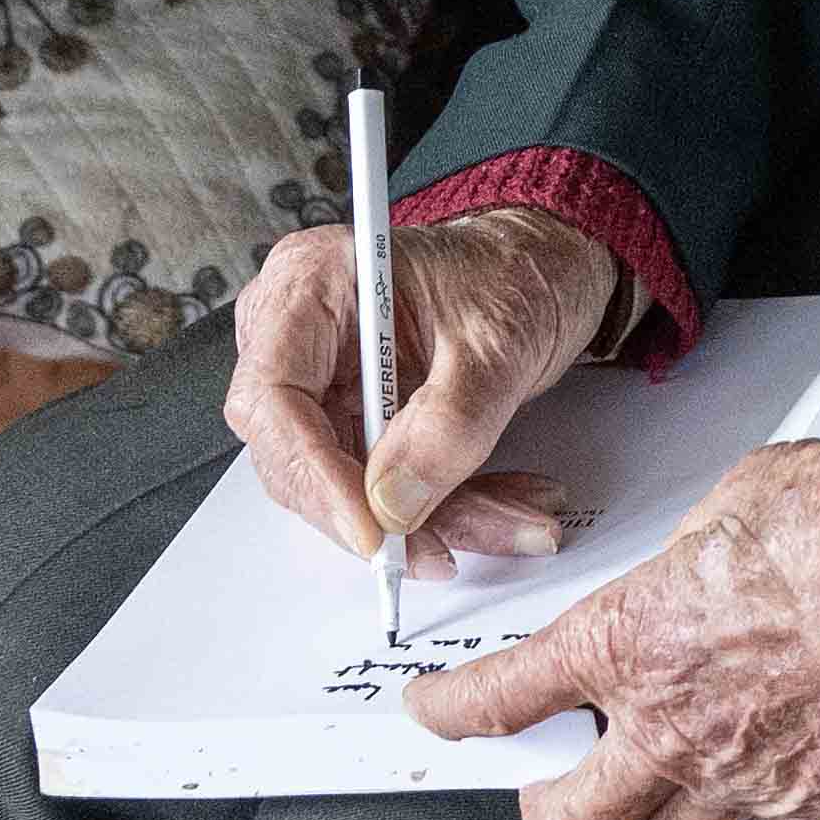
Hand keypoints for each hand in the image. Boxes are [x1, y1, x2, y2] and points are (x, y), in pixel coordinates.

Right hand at [227, 201, 622, 574]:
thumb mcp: (498, 342)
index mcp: (312, 285)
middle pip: (298, 453)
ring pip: (349, 483)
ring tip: (516, 522)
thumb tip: (393, 504)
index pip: (273, 396)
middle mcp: (302, 335)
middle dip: (375, 513)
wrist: (546, 266)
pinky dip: (449, 507)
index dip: (312, 472)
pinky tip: (508, 508)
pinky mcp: (361, 419)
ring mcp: (327, 380)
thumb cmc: (514, 271)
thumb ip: (449, 424)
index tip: (369, 528)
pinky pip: (386, 484)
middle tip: (438, 553)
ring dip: (433, 519)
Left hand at [412, 423, 819, 819]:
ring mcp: (749, 776)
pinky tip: (777, 743)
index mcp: (633, 640)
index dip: (453, 713)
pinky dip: (756, 796)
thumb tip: (674, 590)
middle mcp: (676, 726)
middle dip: (546, 807)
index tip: (438, 714)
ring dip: (664, 800)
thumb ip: (676, 573)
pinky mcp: (818, 798)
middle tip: (553, 779)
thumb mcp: (726, 510)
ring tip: (688, 753)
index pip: (502, 699)